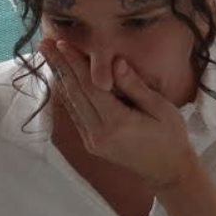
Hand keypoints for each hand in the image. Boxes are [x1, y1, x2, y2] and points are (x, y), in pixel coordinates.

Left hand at [41, 39, 197, 190]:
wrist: (168, 172)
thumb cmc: (171, 137)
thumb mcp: (160, 108)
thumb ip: (135, 86)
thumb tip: (115, 61)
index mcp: (117, 123)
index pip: (90, 86)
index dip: (75, 63)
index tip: (61, 43)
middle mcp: (99, 133)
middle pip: (74, 93)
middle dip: (59, 65)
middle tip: (44, 43)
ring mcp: (93, 141)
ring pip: (72, 104)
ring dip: (60, 78)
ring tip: (49, 56)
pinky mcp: (92, 144)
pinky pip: (76, 115)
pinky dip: (68, 94)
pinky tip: (63, 79)